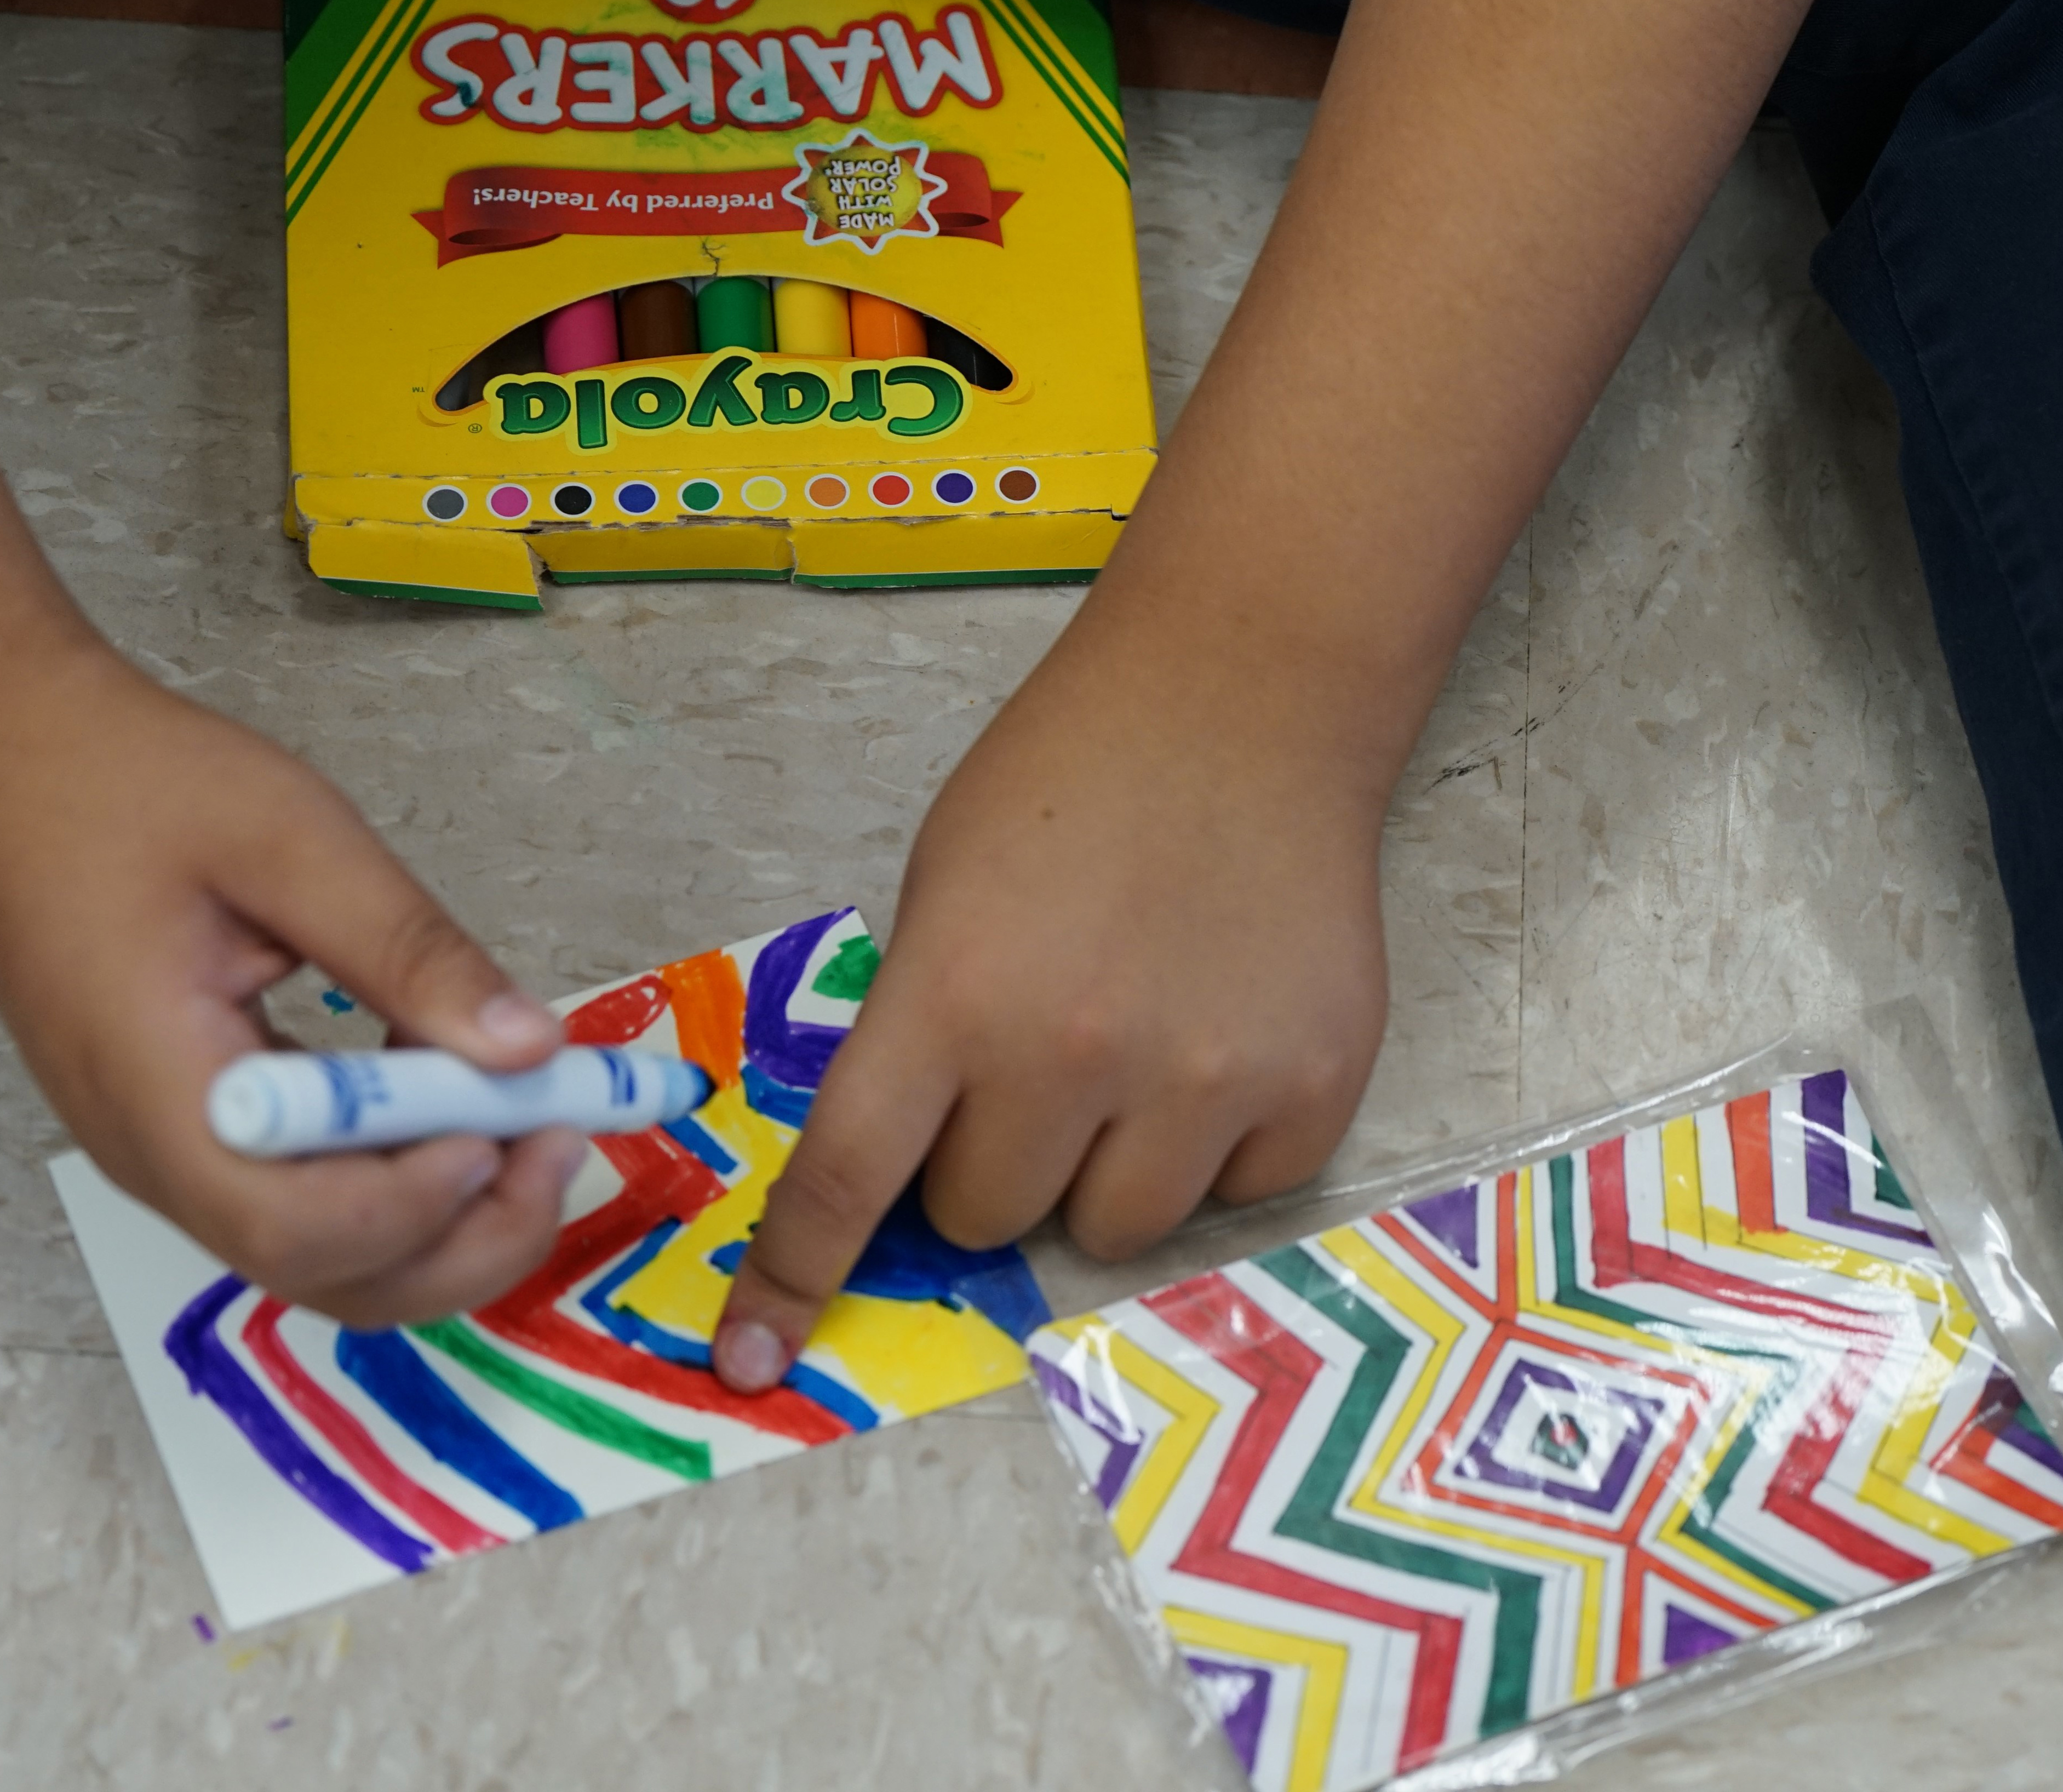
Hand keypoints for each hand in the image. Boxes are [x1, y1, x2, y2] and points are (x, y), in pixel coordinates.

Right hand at [0, 642, 583, 1327]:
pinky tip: (454, 1091)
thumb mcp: (289, 837)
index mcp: (156, 1088)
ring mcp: (167, 1153)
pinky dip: (400, 1175)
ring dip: (444, 1216)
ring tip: (531, 1118)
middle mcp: (154, 1154)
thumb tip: (531, 1050)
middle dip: (465, 1239)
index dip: (421, 1202)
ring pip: (324, 1255)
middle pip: (324, 1275)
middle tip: (562, 1138)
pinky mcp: (188, 1130)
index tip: (512, 1120)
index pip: (296, 1227)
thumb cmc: (121, 782)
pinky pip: (306, 1199)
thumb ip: (409, 950)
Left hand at [708, 615, 1392, 1390]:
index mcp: (955, 994)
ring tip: (1137, 1051)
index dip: (792, 1279)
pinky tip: (1222, 1038)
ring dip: (1102, 1169)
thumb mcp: (946, 889)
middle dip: (992, 1162)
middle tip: (1034, 1065)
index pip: (849, 1177)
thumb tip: (907, 1174)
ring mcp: (1202, 1083)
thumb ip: (924, 1032)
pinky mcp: (1310, 1090)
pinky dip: (1216, 1146)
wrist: (1247, 704)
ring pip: (1109, 1230)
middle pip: (989, 1218)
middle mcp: (1072, 1056)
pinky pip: (1233, 1196)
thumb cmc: (1072, 782)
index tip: (751, 1358)